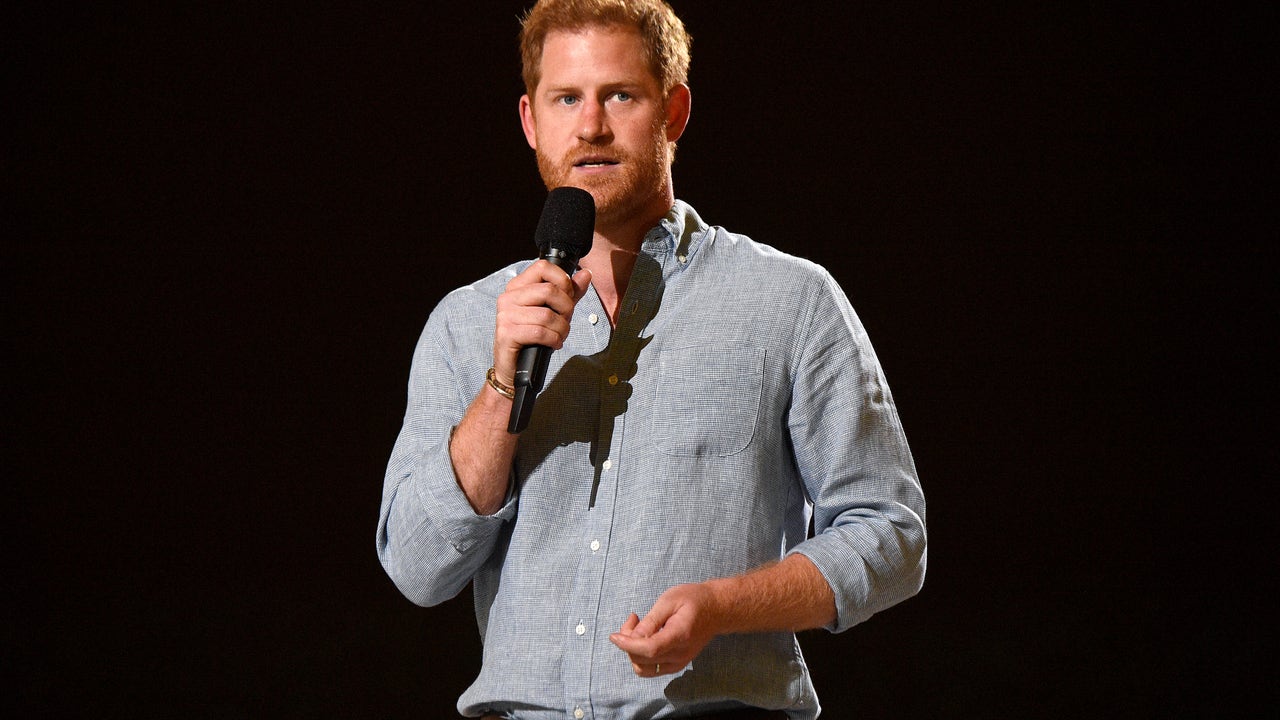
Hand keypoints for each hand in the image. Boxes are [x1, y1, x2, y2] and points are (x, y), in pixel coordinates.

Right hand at [492, 260, 592, 385]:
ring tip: (559, 335)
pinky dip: (554, 340)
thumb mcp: (554, 311)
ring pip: (547, 315)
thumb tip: (586, 274)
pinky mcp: (506, 334)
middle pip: (549, 290)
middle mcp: (508, 297)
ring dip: (561, 329)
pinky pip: (540, 332)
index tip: (567, 297)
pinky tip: (554, 343)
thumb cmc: (534, 338)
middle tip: (565, 321)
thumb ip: (569, 293)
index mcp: (517, 287)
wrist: (516, 368)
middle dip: (566, 308)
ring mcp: (505, 315)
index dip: (562, 280)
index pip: (543, 267)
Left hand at [608, 582, 723, 676]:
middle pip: (642, 660)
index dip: (628, 645)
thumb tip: (632, 637)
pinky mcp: (676, 664)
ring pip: (644, 669)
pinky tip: (644, 637)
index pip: (649, 649)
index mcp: (680, 636)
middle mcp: (680, 655)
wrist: (716, 610)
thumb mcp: (670, 600)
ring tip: (638, 627)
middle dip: (628, 642)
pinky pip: (651, 669)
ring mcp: (679, 662)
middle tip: (633, 618)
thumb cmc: (693, 600)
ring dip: (632, 651)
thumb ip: (651, 621)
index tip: (614, 636)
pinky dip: (641, 656)